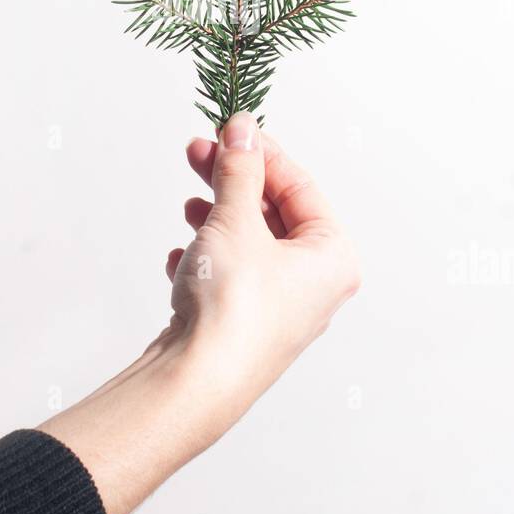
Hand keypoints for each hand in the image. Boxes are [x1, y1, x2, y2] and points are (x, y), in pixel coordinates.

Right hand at [39, 113, 359, 513]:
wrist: (196, 383)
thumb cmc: (231, 308)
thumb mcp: (236, 220)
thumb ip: (239, 170)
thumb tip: (243, 130)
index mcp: (333, 257)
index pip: (300, 186)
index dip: (261, 153)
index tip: (230, 129)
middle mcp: (315, 287)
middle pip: (273, 214)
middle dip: (233, 182)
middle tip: (197, 152)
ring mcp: (280, 311)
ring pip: (249, 245)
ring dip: (217, 218)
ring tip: (188, 205)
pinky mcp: (245, 329)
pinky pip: (229, 278)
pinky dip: (206, 259)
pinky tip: (180, 258)